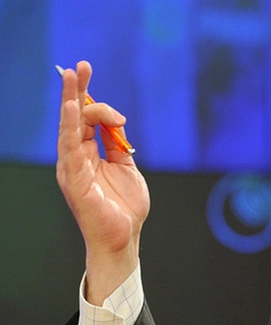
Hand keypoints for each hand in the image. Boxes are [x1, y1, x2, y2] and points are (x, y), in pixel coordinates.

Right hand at [56, 61, 149, 304]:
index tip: (90, 73)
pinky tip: (73, 109)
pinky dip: (71, 128)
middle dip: (76, 91)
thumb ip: (118, 143)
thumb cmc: (124, 207)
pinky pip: (70, 149)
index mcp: (88, 155)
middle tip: (79, 66)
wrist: (124, 238)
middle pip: (74, 118)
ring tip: (72, 78)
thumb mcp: (126, 167)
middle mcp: (76, 158)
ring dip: (71, 102)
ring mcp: (73, 169)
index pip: (85, 119)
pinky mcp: (74, 180)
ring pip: (69, 129)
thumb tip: (116, 120)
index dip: (88, 97)